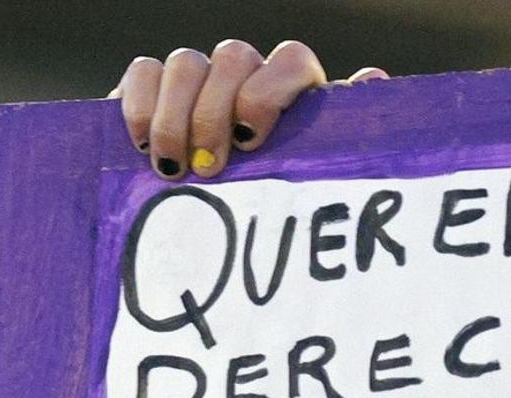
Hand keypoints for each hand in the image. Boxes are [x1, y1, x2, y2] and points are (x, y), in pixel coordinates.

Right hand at [108, 40, 387, 179]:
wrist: (220, 227)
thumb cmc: (275, 202)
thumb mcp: (311, 177)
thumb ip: (343, 134)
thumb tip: (372, 79)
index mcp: (292, 91)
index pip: (290, 60)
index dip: (268, 91)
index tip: (250, 140)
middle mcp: (246, 74)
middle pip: (232, 56)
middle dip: (215, 112)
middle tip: (210, 166)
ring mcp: (199, 77)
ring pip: (185, 62)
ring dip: (175, 116)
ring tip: (174, 168)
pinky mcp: (153, 88)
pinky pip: (143, 72)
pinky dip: (139, 106)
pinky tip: (140, 148)